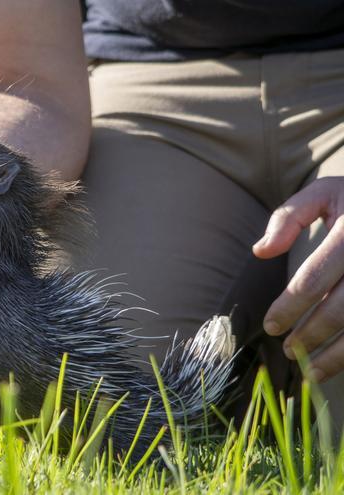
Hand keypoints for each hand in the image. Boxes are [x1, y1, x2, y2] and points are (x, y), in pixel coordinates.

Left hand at [253, 177, 343, 381]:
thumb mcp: (325, 193)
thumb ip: (289, 217)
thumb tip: (261, 251)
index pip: (314, 278)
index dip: (289, 307)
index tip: (270, 327)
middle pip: (342, 308)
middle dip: (312, 335)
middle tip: (287, 350)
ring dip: (339, 355)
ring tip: (311, 371)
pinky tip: (340, 362)